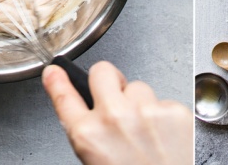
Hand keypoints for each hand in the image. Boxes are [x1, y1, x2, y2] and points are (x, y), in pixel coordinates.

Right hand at [43, 61, 192, 164]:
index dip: (58, 81)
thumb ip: (90, 133)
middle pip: (102, 71)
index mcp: (88, 135)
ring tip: (146, 130)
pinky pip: (163, 101)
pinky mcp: (172, 110)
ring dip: (139, 102)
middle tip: (115, 93)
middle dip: (108, 80)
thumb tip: (90, 115)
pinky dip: (164, 115)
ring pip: (138, 86)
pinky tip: (165, 135)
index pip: (64, 97)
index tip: (55, 71)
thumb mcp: (96, 159)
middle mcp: (113, 117)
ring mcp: (144, 110)